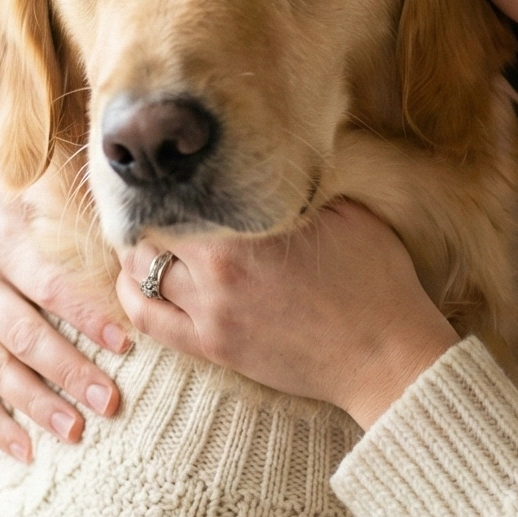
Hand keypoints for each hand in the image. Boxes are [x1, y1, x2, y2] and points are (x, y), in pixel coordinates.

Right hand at [0, 169, 130, 460]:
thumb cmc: (0, 212)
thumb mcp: (26, 194)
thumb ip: (70, 206)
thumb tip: (131, 224)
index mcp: (3, 243)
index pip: (50, 286)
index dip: (87, 316)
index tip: (125, 344)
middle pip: (25, 335)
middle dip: (69, 372)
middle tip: (111, 402)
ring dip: (37, 405)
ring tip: (76, 432)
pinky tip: (26, 452)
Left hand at [116, 200, 461, 431]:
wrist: (386, 357)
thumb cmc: (377, 282)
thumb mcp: (348, 213)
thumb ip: (300, 187)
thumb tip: (273, 159)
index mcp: (250, 228)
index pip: (184, 192)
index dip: (173, 178)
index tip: (174, 170)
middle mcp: (220, 267)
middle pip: (154, 229)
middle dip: (151, 213)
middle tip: (153, 202)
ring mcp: (211, 311)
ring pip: (141, 271)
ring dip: (138, 251)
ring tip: (146, 237)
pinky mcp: (213, 347)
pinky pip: (148, 318)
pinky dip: (132, 295)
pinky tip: (136, 280)